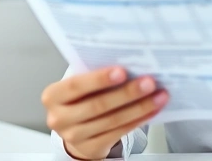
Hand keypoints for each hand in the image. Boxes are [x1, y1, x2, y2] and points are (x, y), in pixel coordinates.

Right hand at [42, 67, 168, 159]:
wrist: (76, 129)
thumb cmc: (81, 98)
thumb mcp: (80, 85)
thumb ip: (94, 74)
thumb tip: (129, 62)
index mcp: (53, 96)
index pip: (75, 85)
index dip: (99, 79)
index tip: (122, 71)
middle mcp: (59, 118)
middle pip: (97, 105)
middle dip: (126, 93)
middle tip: (148, 82)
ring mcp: (74, 136)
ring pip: (112, 120)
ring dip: (139, 107)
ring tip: (158, 95)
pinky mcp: (90, 148)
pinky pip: (119, 132)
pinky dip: (138, 119)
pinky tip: (152, 110)